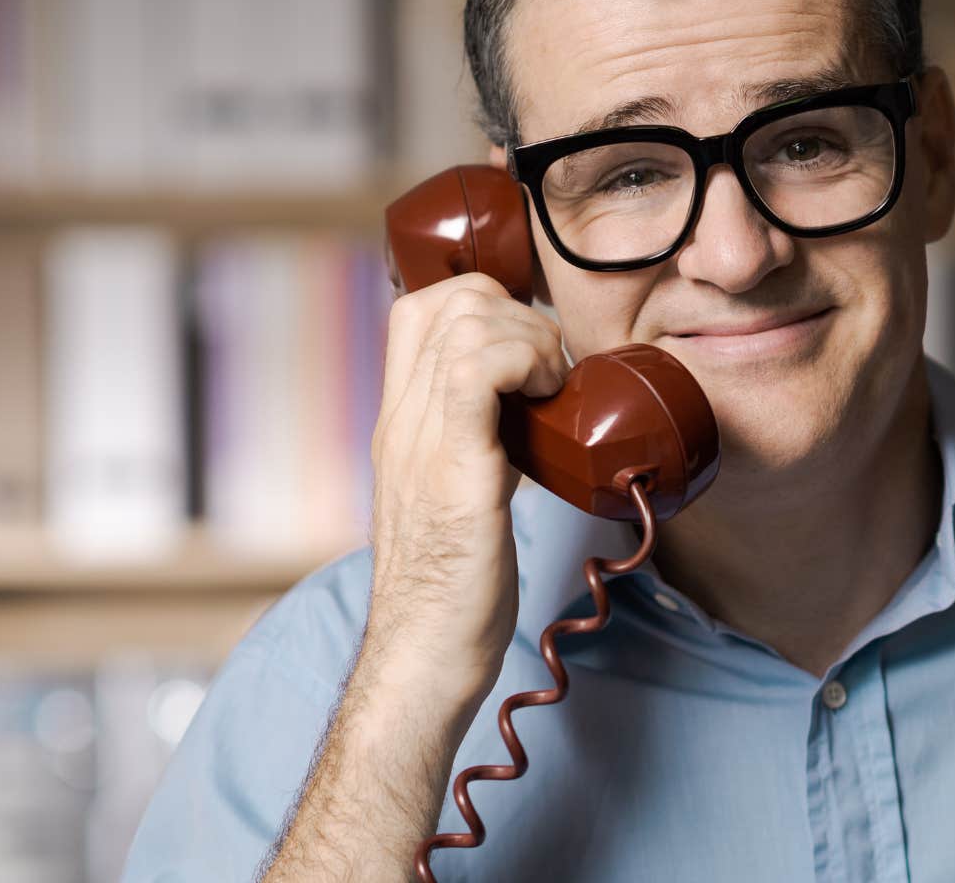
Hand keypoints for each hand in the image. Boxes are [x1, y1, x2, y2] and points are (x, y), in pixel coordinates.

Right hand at [365, 272, 568, 709]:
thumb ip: (480, 442)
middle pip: (448, 300)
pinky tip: (549, 401)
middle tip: (552, 374)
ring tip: (553, 391)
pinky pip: (475, 372)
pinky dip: (525, 362)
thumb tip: (530, 409)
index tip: (534, 351)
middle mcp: (401, 420)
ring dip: (531, 338)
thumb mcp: (460, 491)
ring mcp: (420, 441)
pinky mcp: (453, 470)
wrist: (426, 654)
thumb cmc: (455, 586)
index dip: (488, 303)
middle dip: (520, 314)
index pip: (420, 307)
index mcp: (400, 421)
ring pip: (465, 321)